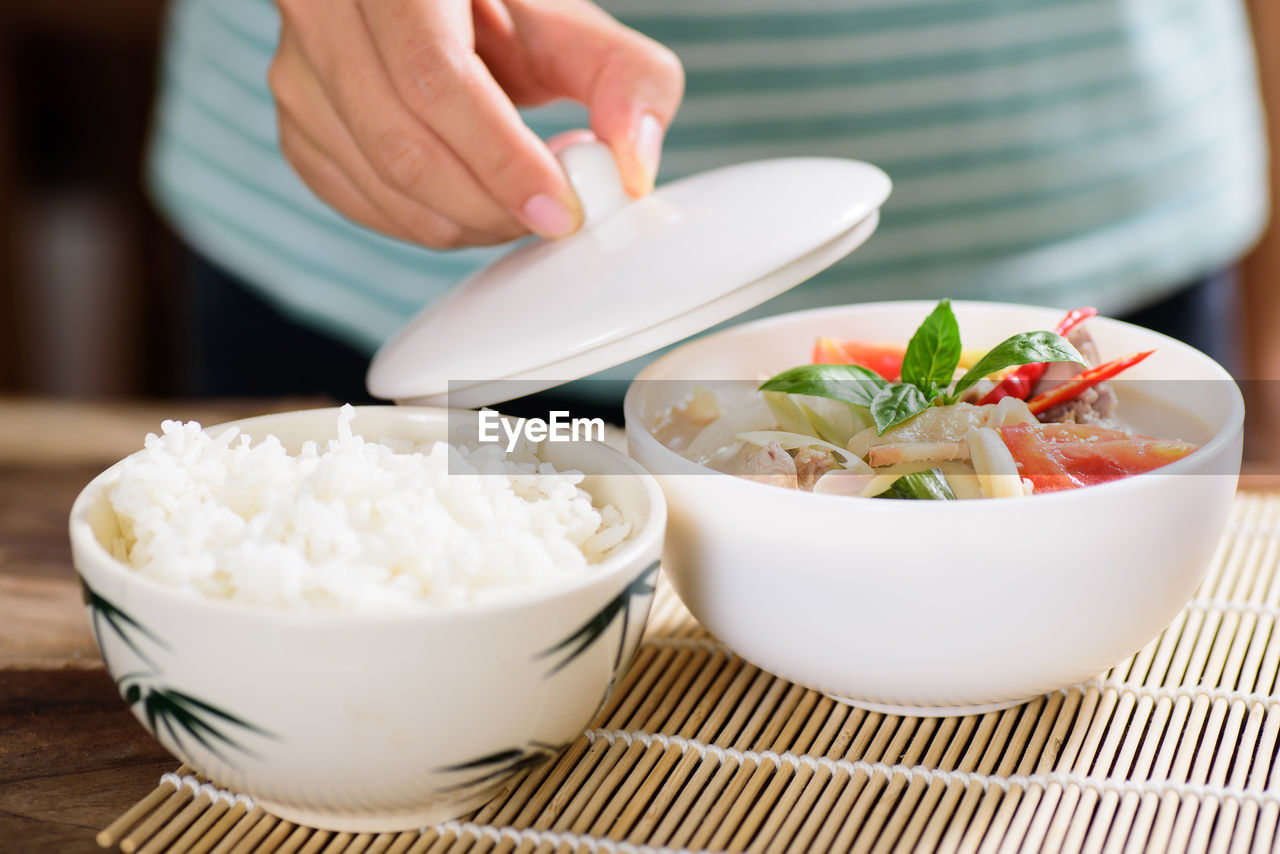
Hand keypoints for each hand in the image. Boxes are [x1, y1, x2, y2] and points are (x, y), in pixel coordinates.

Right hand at [268, 0, 684, 247]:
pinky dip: (421, 224)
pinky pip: (353, 199)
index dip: (500, 159)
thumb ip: (626, 79)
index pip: (435, 76)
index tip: (559, 209)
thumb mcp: (573, 26)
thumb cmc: (504, 11)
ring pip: (375, 179)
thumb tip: (631, 164)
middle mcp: (327, 8)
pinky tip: (471, 208)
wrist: (433, 7)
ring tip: (521, 202)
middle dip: (487, 205)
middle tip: (549, 218)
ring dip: (461, 222)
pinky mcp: (297, 120)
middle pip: (399, 141)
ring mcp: (298, 66)